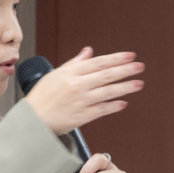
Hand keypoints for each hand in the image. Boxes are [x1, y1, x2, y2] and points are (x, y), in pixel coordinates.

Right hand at [26, 47, 144, 134]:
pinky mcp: (82, 116)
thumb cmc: (42, 97)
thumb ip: (75, 63)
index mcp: (71, 73)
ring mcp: (81, 101)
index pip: (99, 62)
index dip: (116, 58)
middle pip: (106, 75)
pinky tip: (123, 103)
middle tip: (140, 67)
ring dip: (125, 87)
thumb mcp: (55, 75)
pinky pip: (102, 110)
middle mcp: (77, 85)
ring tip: (138, 84)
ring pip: (108, 92)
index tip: (130, 56)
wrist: (33, 120)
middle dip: (126, 70)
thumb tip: (88, 51)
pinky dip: (114, 106)